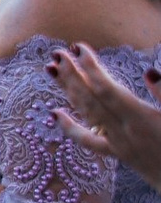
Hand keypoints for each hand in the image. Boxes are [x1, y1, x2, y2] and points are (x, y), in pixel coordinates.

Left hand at [50, 42, 160, 186]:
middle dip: (73, 75)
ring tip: (52, 70)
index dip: (91, 68)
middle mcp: (124, 131)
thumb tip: (150, 71)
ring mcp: (118, 144)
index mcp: (142, 119)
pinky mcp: (117, 154)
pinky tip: (55, 113)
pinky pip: (88, 141)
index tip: (78, 48)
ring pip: (87, 115)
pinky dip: (70, 128)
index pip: (108, 90)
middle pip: (91, 100)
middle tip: (56, 53)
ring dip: (68, 91)